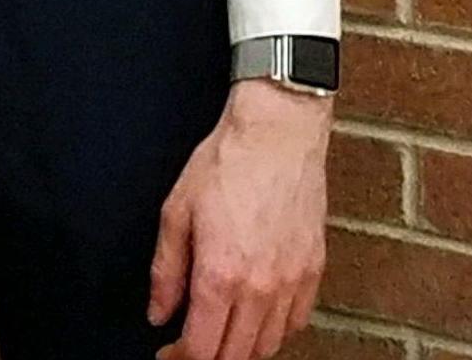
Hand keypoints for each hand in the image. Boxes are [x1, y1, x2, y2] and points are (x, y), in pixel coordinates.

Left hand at [147, 80, 331, 359]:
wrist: (277, 133)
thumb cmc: (226, 163)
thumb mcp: (177, 210)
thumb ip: (166, 269)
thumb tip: (158, 312)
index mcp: (220, 274)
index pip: (201, 348)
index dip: (180, 359)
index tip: (167, 354)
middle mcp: (260, 288)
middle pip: (236, 356)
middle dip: (209, 358)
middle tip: (189, 346)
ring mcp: (291, 283)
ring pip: (268, 346)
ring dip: (242, 350)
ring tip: (221, 335)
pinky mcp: (313, 271)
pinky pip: (297, 323)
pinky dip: (275, 332)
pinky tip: (257, 318)